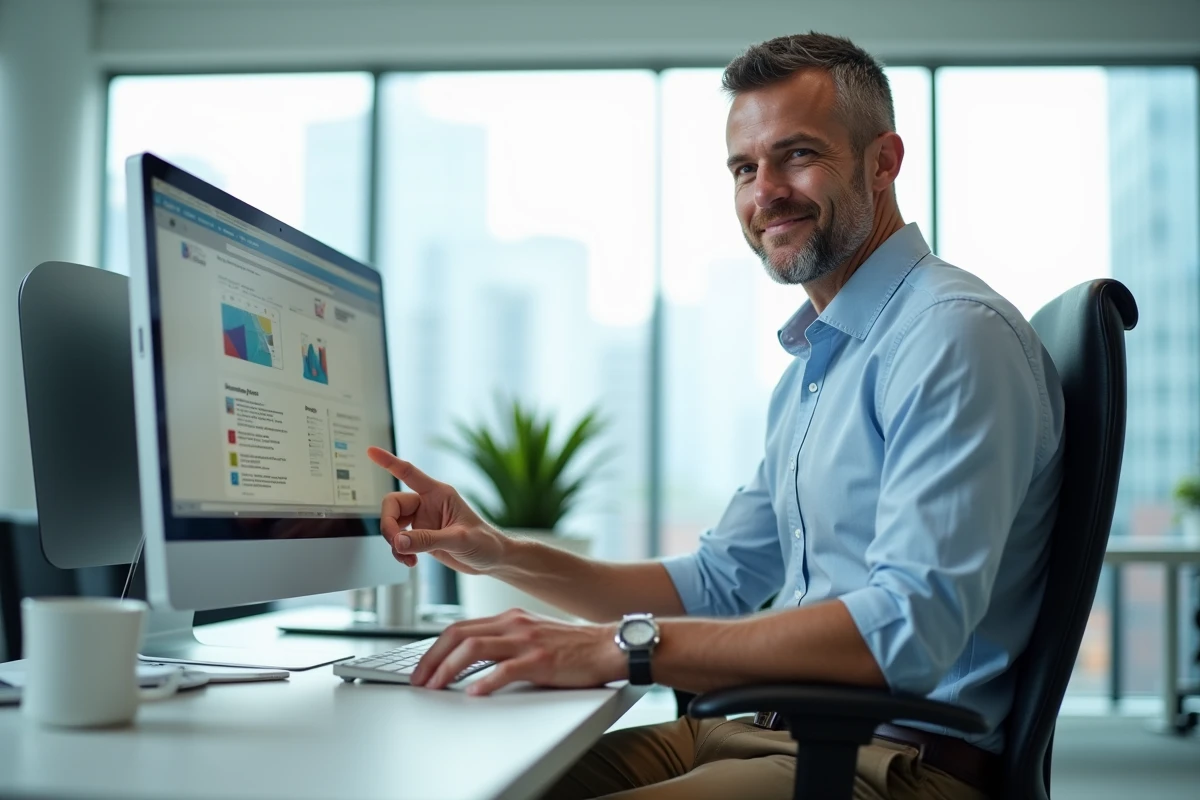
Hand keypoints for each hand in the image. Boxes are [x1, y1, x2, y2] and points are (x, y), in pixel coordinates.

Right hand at [367, 447, 505, 574]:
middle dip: (389, 525)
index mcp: (439, 494)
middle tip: (397, 544)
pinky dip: (399, 552)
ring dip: (394, 543)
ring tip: (408, 558)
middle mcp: (428, 504)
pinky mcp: (421, 537)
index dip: (388, 462)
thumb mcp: (459, 539)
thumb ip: (427, 540)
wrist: (493, 561)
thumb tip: (398, 542)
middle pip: (392, 505)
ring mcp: (422, 521)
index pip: (408, 473)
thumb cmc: (485, 542)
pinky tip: (411, 561)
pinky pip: (399, 541)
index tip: (371, 451)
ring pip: (392, 525)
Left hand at [412, 609, 625, 695]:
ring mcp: (526, 641)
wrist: (607, 646)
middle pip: (459, 635)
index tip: (421, 668)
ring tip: (436, 687)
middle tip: (419, 680)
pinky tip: (473, 693)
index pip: (460, 628)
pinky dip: (484, 683)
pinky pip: (504, 670)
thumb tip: (473, 658)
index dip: (435, 649)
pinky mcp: (540, 661)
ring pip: (474, 649)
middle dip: (432, 659)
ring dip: (448, 670)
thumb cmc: (572, 646)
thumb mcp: (532, 634)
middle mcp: (513, 625)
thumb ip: (505, 641)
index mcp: (509, 618)